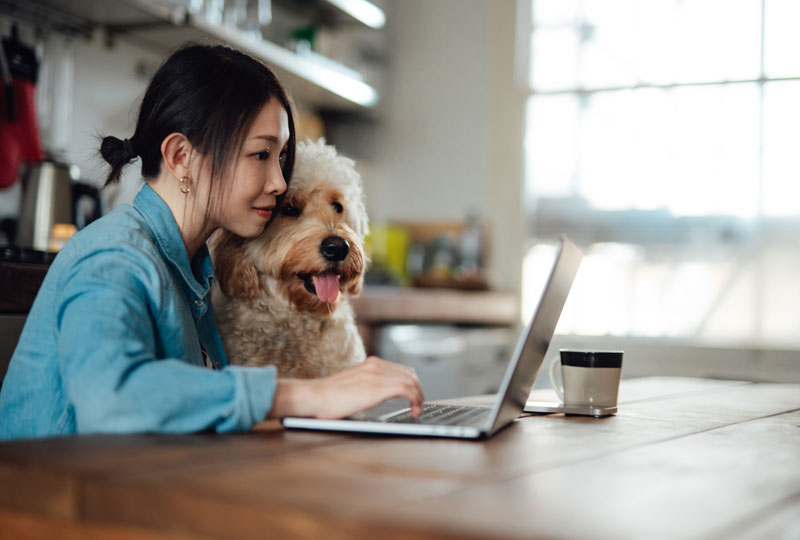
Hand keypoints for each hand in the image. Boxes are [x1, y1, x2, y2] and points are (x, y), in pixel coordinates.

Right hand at [269, 356, 423, 419]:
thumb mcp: (352, 385)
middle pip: (410, 374)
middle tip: (417, 406)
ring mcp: (377, 375)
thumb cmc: (327, 398)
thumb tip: (374, 397)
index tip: (413, 398)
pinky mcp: (378, 387)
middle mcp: (376, 365)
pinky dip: (416, 400)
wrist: (314, 396)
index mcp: (370, 363)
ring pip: (412, 381)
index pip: (401, 369)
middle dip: (419, 391)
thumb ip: (366, 386)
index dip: (412, 384)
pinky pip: (408, 390)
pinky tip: (413, 411)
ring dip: (419, 397)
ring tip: (417, 410)